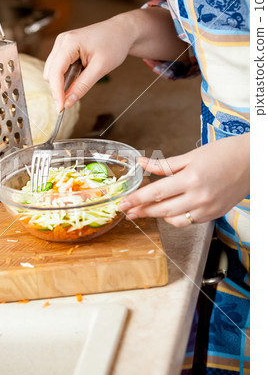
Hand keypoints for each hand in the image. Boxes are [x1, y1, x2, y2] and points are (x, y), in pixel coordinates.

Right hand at [44, 8, 188, 111]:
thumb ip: (82, 86)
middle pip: (50, 73)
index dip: (57, 92)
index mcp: (69, 43)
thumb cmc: (114, 44)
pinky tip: (79, 74)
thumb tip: (68, 102)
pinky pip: (58, 68)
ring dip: (62, 82)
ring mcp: (61, 44)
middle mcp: (61, 41)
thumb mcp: (100, 68)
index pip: (55, 72)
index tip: (60, 108)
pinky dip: (66, 77)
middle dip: (59, 88)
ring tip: (83, 79)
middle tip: (72, 98)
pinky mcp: (64, 49)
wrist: (120, 32)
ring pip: (52, 72)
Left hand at [119, 133, 249, 226]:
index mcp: (191, 179)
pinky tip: (167, 211)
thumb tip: (142, 163)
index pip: (156, 193)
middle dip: (141, 211)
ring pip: (174, 219)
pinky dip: (175, 217)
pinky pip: (188, 221)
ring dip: (156, 216)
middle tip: (127, 211)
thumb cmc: (224, 153)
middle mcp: (199, 197)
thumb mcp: (191, 155)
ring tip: (143, 211)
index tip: (122, 203)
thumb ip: (164, 164)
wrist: (253, 162)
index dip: (136, 199)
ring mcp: (207, 208)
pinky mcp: (214, 215)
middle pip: (161, 209)